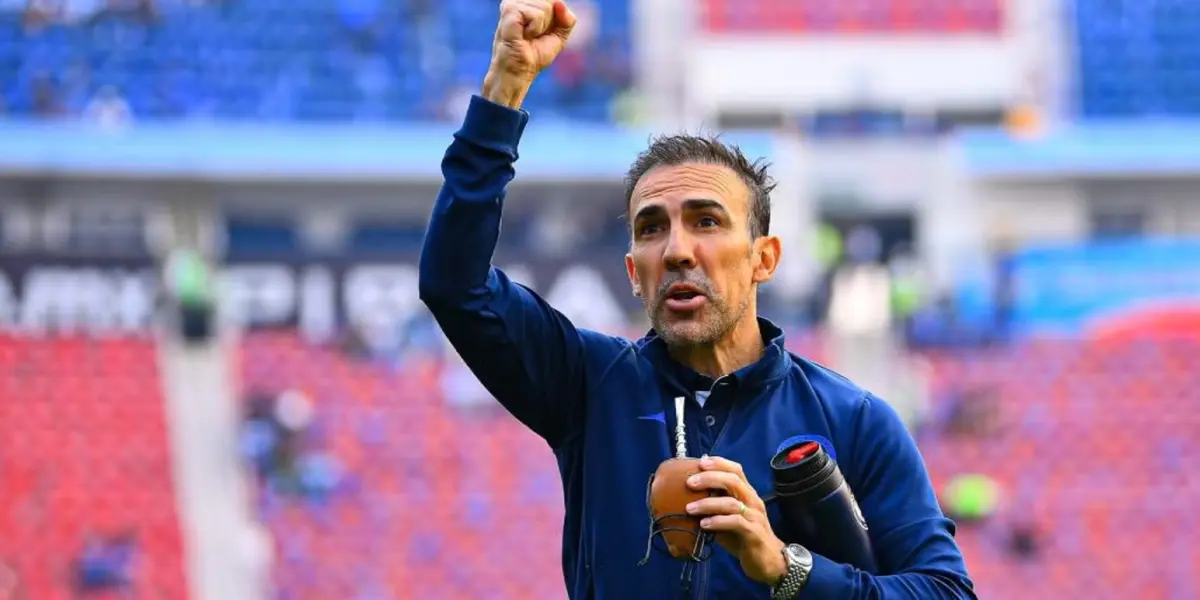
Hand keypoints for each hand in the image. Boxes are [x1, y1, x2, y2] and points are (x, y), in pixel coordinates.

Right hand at [483, 0, 576, 108]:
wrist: (519, 72)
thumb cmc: (534, 55)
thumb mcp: (559, 36)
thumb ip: (567, 20)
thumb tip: (560, 3)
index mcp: (528, 3)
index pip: (554, 0)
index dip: (556, 17)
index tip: (542, 32)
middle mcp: (519, 0)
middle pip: (552, 1)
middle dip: (549, 22)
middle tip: (534, 35)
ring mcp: (513, 4)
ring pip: (545, 6)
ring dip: (541, 27)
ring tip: (527, 36)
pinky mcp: (509, 10)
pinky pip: (536, 15)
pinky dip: (535, 29)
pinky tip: (523, 35)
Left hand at [685, 456, 787, 585]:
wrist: (768, 561)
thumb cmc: (744, 537)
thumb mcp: (727, 519)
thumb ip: (713, 508)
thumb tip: (685, 500)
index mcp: (747, 494)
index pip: (736, 470)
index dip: (719, 463)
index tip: (700, 462)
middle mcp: (752, 501)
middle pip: (733, 481)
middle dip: (710, 478)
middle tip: (689, 483)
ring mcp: (755, 516)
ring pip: (732, 503)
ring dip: (708, 504)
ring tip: (689, 508)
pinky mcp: (754, 533)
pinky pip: (736, 522)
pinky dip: (717, 521)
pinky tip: (704, 525)